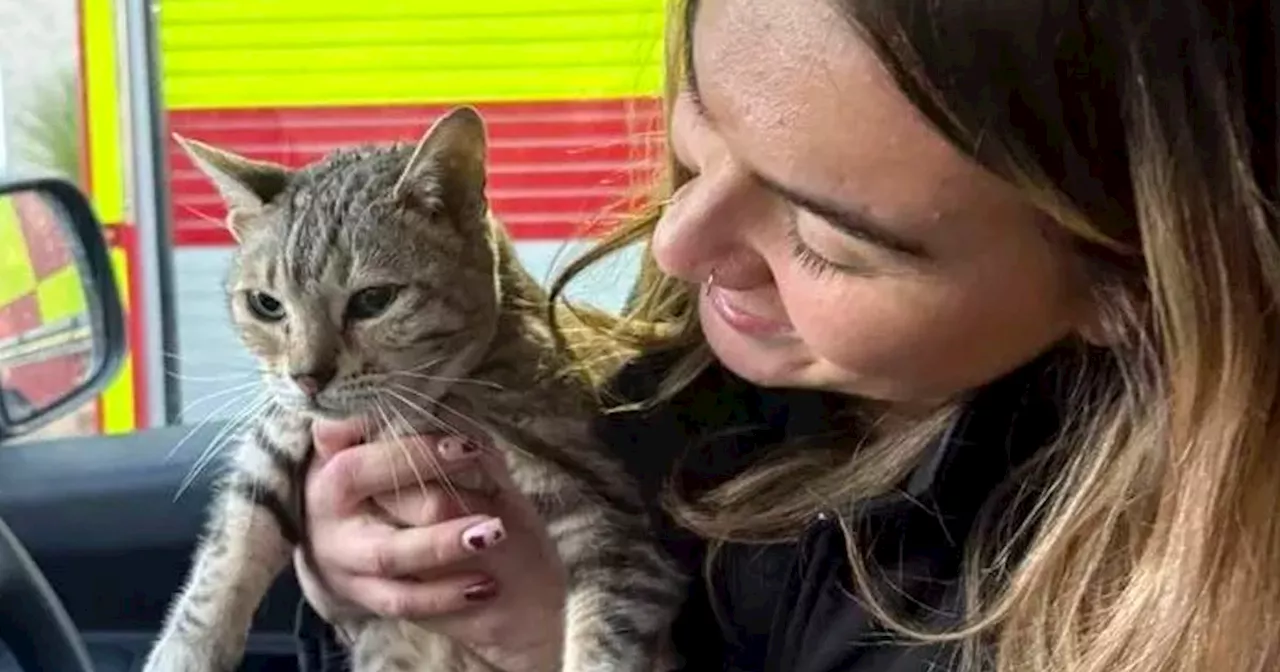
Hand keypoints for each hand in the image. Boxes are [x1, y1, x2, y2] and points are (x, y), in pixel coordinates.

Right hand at [296, 418, 565, 671]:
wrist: (330, 534)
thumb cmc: (364, 473)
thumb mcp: (365, 443)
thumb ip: (386, 424)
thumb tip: (432, 394)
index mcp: (329, 477)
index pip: (362, 465)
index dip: (413, 456)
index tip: (468, 445)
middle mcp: (328, 525)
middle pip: (375, 506)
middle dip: (436, 509)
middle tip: (491, 509)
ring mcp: (343, 566)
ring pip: (392, 560)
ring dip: (443, 548)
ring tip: (493, 534)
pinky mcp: (361, 596)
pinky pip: (403, 602)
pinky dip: (445, 595)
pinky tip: (485, 585)